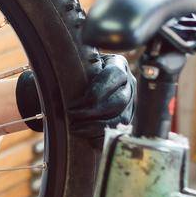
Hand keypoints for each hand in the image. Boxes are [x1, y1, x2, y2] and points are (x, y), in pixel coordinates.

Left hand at [15, 60, 134, 140]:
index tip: (79, 99)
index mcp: (118, 64)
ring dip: (96, 126)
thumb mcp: (80, 62)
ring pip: (120, 118)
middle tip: (72, 114)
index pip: (113, 75)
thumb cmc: (79, 70)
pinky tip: (84, 135)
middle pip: (118, 101)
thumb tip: (65, 60)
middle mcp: (129, 82)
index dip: (97, 89)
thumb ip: (78, 62)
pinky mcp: (127, 116)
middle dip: (93, 111)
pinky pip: (118, 130)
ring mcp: (130, 101)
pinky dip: (100, 134)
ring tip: (75, 127)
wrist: (83, 82)